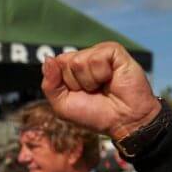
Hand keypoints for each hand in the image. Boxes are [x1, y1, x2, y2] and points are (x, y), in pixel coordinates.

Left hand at [41, 42, 160, 140]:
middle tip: (92, 91)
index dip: (63, 83)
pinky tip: (111, 79)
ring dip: (89, 81)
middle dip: (75, 83)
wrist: (123, 120)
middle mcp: (85, 58)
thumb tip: (48, 59)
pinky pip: (96, 58)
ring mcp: (99, 53)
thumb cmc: (95, 114)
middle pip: (64, 61)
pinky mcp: (114, 51)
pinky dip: (101, 74)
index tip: (78, 94)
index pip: (54, 65)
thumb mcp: (62, 105)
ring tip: (102, 86)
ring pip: (78, 61)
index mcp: (71, 68)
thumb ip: (50, 84)